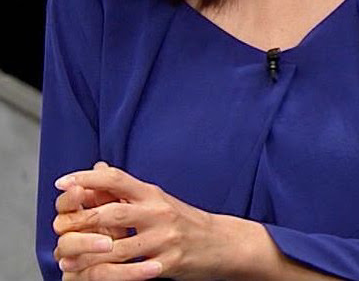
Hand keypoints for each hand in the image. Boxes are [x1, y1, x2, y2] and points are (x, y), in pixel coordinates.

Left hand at [53, 165, 237, 280]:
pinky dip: (110, 277)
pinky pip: (133, 272)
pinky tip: (94, 278)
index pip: (115, 178)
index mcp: (151, 193)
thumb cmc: (183, 219)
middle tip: (59, 228)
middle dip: (81, 222)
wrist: (220, 242)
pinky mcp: (168, 263)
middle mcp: (157, 211)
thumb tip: (97, 168)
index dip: (87, 178)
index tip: (62, 183)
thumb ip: (127, 188)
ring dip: (88, 257)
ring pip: (118, 248)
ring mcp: (163, 238)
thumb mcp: (157, 198)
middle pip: (112, 213)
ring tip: (66, 261)